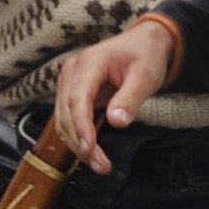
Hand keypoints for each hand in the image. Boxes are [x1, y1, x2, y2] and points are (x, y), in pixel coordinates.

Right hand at [54, 19, 174, 174]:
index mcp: (88, 64)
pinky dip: (77, 137)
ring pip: (62, 121)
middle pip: (66, 114)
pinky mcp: (71, 94)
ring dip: (77, 144)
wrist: (142, 42)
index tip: (89, 148)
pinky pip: (67, 120)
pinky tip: (91, 152)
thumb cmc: (145, 55)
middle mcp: (71, 73)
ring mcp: (68, 84)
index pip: (77, 99)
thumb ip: (130, 98)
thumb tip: (116, 122)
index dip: (81, 126)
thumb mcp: (146, 75)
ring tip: (99, 164)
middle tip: (101, 165)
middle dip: (81, 143)